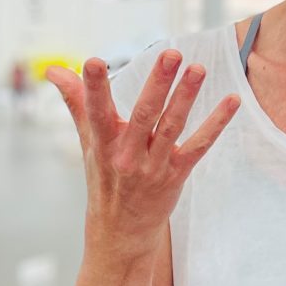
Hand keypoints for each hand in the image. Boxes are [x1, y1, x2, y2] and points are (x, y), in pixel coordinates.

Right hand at [47, 50, 238, 257]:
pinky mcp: (176, 175)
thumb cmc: (104, 177)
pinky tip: (232, 100)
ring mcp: (154, 167)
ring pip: (172, 127)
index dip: (94, 88)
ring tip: (198, 69)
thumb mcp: (88, 142)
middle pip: (143, 115)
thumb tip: (53, 69)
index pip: (95, 112)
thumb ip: (77, 102)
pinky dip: (217, 124)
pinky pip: (199, 146)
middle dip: (157, 83)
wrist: (121, 232)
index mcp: (103, 145)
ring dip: (186, 97)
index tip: (93, 61)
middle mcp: (127, 156)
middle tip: (171, 54)